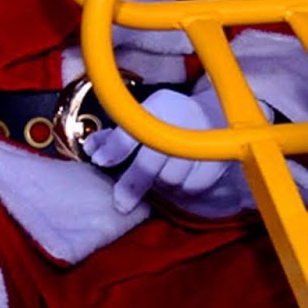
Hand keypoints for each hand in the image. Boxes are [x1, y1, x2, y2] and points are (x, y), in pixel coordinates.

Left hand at [85, 89, 251, 218]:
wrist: (215, 114)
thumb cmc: (168, 116)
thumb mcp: (143, 115)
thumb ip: (115, 135)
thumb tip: (90, 149)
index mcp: (159, 105)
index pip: (134, 129)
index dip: (116, 147)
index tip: (100, 161)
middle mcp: (182, 121)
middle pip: (152, 162)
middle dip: (133, 183)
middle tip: (121, 203)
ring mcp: (202, 143)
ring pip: (171, 180)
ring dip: (158, 185)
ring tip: (156, 177)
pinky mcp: (217, 162)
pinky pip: (191, 189)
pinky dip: (180, 190)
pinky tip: (175, 181)